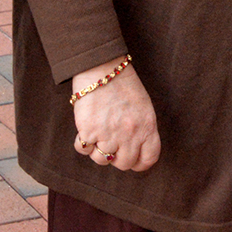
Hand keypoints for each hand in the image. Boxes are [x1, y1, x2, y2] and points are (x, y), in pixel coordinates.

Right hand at [70, 58, 160, 172]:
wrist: (102, 67)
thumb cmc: (123, 84)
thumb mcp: (143, 106)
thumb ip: (142, 130)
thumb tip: (136, 150)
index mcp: (147, 127)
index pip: (148, 159)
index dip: (140, 162)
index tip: (133, 160)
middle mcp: (129, 135)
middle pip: (124, 164)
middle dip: (117, 158)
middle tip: (111, 145)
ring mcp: (108, 135)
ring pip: (101, 160)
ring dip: (98, 150)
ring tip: (97, 134)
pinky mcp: (88, 131)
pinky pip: (83, 149)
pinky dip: (82, 143)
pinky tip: (85, 130)